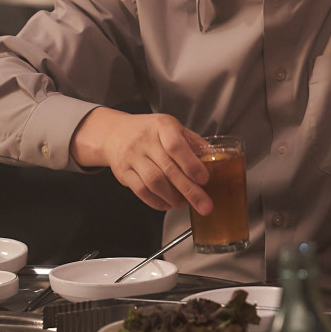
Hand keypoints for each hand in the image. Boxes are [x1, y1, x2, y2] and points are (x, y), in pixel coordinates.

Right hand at [70, 108, 211, 213]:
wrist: (115, 133)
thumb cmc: (149, 131)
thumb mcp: (171, 127)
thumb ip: (192, 142)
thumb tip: (215, 157)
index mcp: (162, 126)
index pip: (176, 146)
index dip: (191, 164)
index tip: (204, 179)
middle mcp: (145, 140)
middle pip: (168, 169)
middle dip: (189, 190)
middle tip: (204, 205)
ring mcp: (132, 157)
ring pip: (154, 182)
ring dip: (173, 197)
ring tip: (185, 203)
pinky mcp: (123, 172)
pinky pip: (141, 191)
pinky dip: (156, 202)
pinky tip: (167, 203)